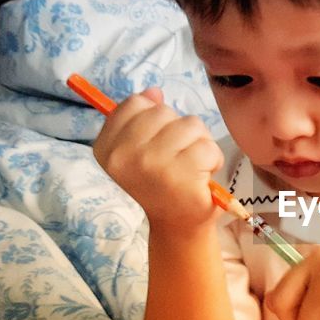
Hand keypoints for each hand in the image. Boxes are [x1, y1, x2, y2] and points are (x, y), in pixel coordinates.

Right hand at [92, 88, 223, 228]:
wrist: (176, 227)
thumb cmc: (160, 185)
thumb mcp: (141, 150)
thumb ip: (143, 118)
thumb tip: (154, 91)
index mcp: (107, 148)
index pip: (134, 104)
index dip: (154, 118)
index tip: (157, 142)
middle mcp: (122, 155)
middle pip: (163, 112)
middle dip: (179, 131)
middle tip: (177, 158)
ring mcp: (151, 164)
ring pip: (189, 125)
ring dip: (198, 144)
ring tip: (191, 167)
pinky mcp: (180, 175)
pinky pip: (207, 146)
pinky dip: (212, 160)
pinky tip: (202, 177)